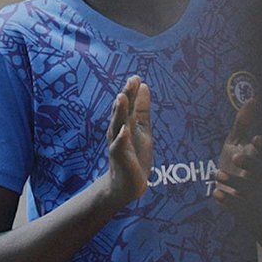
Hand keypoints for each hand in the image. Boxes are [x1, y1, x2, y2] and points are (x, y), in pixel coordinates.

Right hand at [102, 75, 153, 205]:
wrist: (126, 184)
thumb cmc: (134, 155)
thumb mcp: (142, 129)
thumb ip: (142, 109)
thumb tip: (143, 85)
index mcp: (126, 124)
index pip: (128, 106)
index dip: (131, 92)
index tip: (135, 77)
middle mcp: (119, 132)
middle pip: (122, 112)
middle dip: (125, 97)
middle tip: (130, 81)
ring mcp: (118, 145)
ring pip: (117, 126)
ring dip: (119, 112)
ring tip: (121, 97)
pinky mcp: (119, 159)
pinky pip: (118, 147)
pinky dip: (121, 139)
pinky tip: (124, 130)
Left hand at [213, 97, 261, 209]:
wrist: (231, 194)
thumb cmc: (235, 164)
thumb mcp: (237, 143)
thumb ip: (244, 123)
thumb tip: (253, 98)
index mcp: (260, 159)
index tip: (257, 138)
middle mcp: (257, 176)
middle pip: (260, 170)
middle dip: (251, 163)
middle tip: (237, 156)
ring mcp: (248, 192)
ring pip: (247, 188)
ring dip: (234, 181)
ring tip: (218, 173)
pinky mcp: (238, 205)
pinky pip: (234, 205)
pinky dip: (226, 200)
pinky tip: (215, 193)